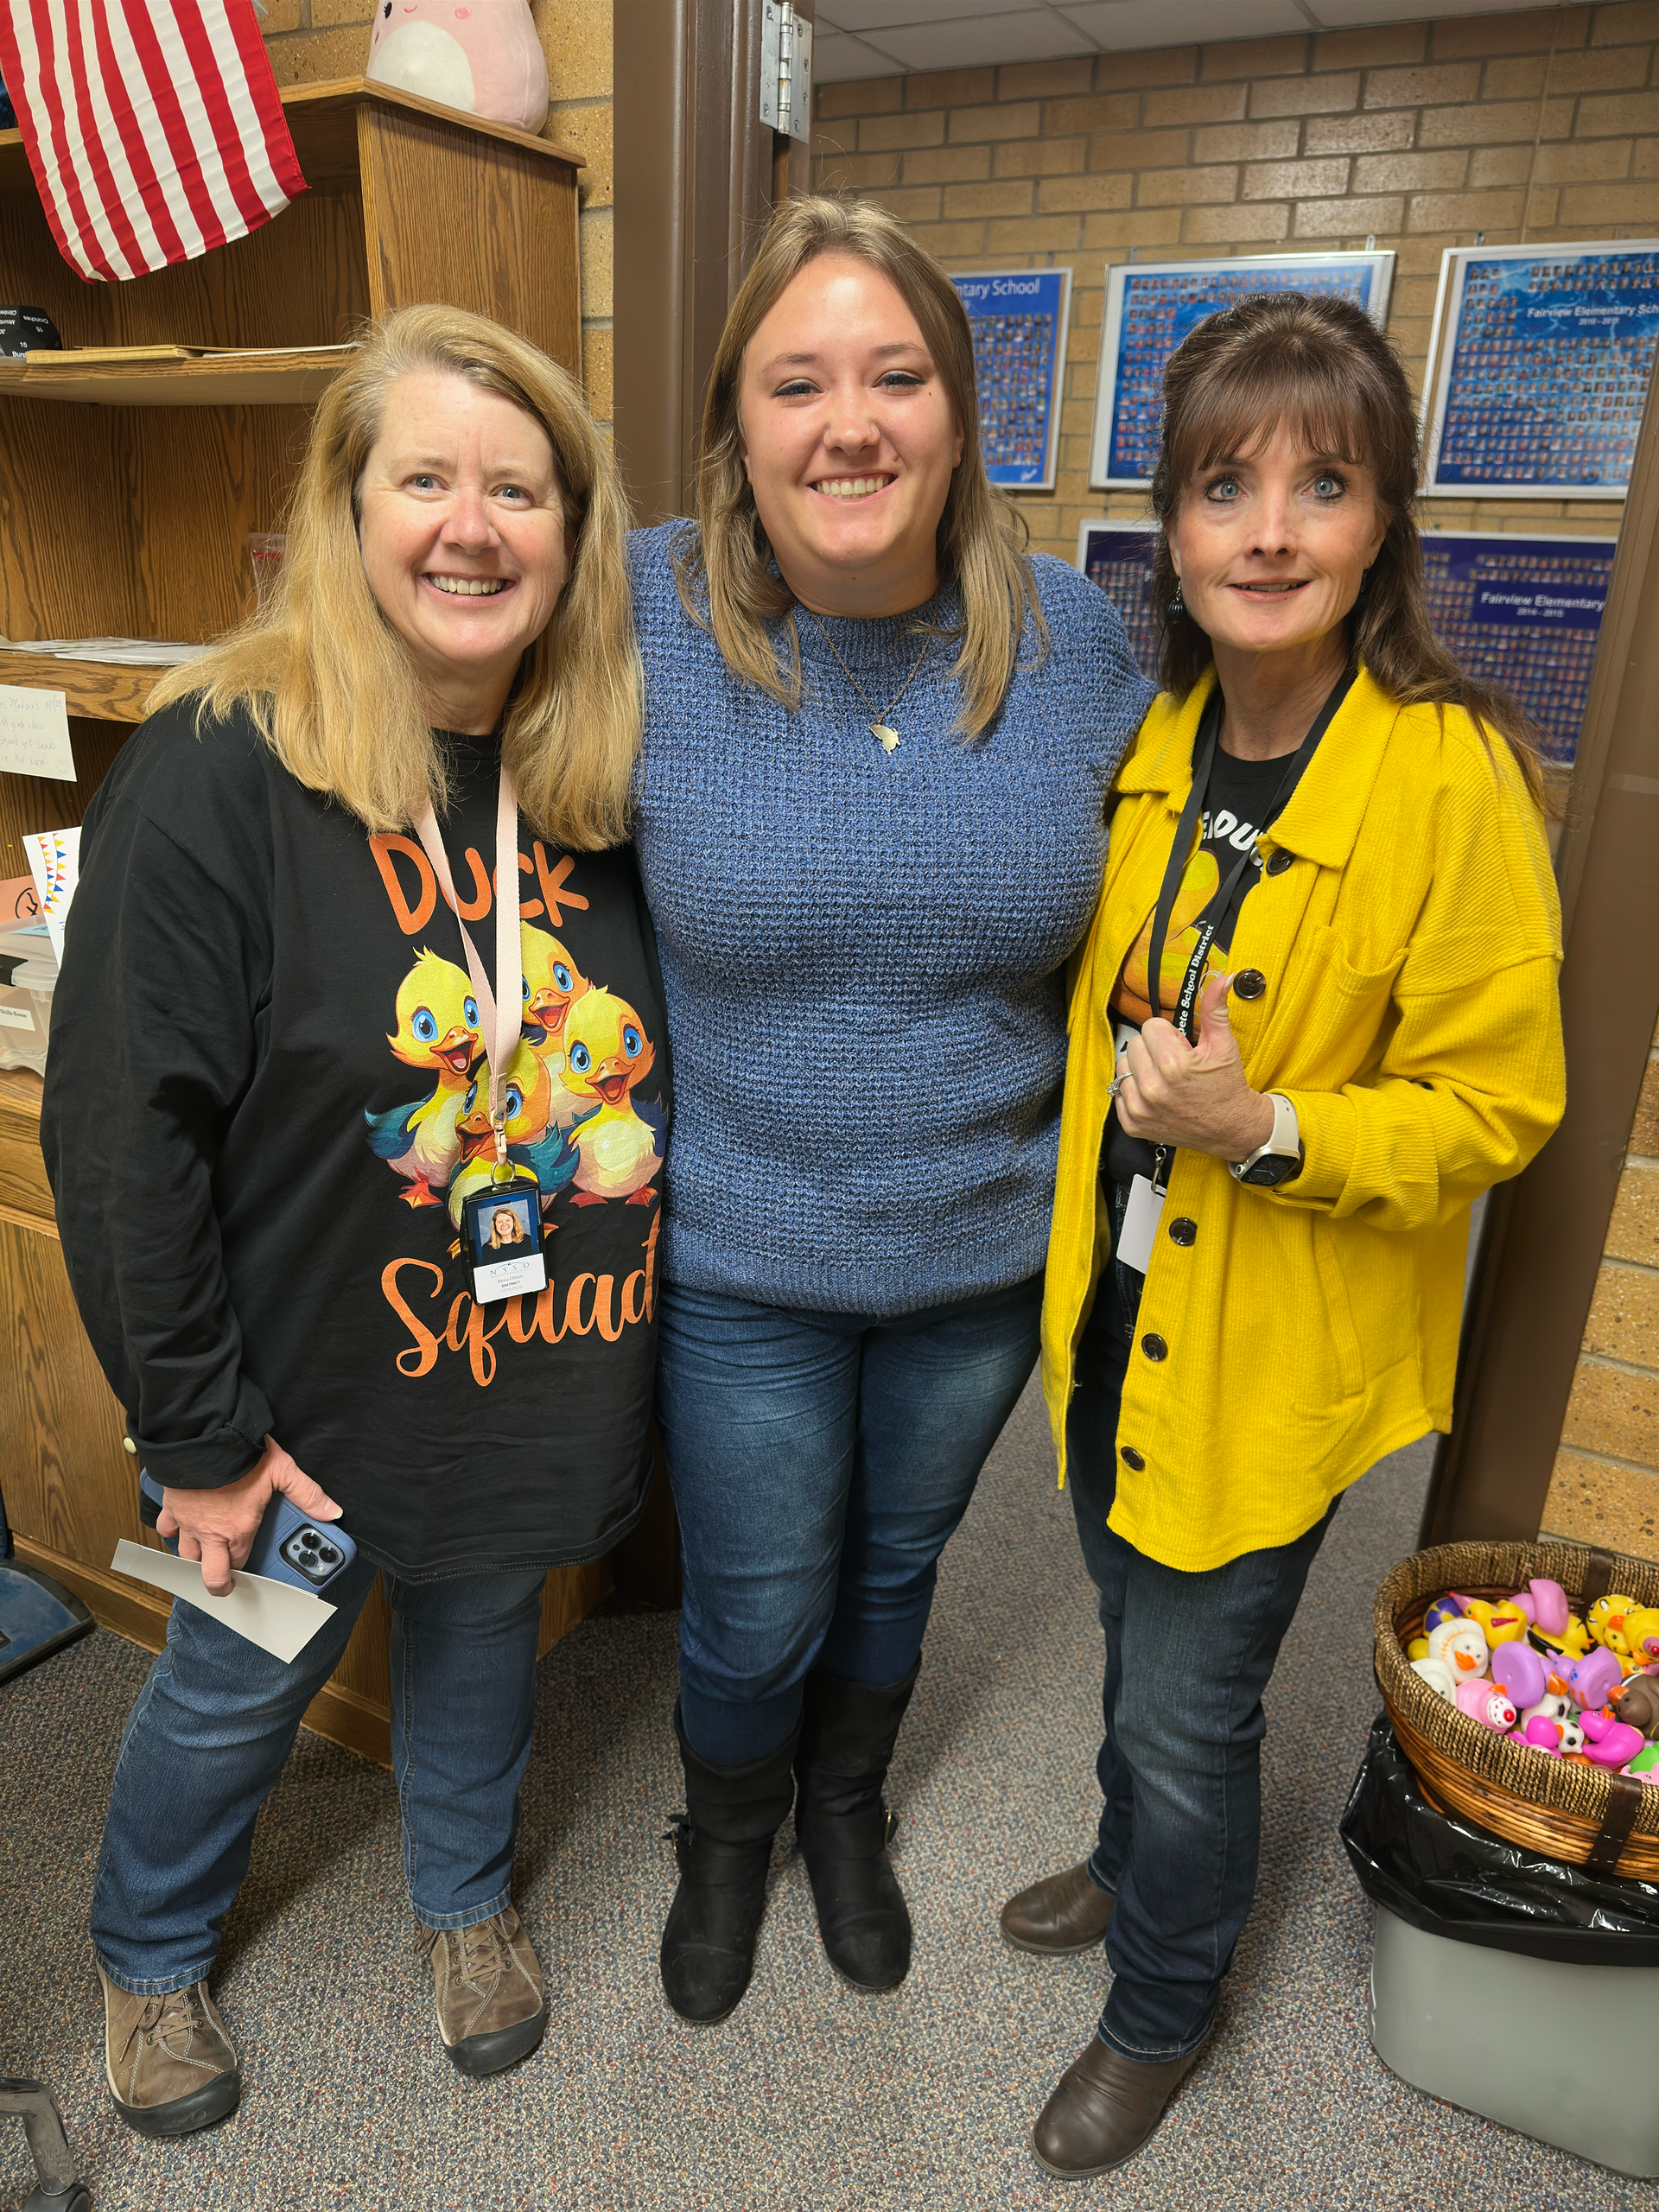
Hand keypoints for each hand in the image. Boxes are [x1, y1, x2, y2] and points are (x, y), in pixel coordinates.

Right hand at [158, 1435, 340, 1597]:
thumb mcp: (283, 1470)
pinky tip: (179, 1528)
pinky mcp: (172, 1508)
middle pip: (210, 1574)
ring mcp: (189, 1522)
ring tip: (205, 1556)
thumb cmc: (242, 1454)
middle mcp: (212, 1532)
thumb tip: (332, 1511)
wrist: (203, 1437)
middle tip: (225, 1584)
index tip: (249, 1572)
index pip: (241, 1563)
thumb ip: (307, 1494)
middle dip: (219, 1583)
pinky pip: (166, 1529)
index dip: (245, 1570)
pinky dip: (172, 1531)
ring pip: (187, 1556)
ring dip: (196, 1559)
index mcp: (240, 1528)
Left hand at [1116, 973, 1275, 1160]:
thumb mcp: (1224, 1045)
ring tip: (1164, 1078)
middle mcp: (1153, 1088)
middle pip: (1134, 1044)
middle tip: (1175, 1063)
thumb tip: (1221, 978)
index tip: (1182, 1047)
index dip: (1169, 1034)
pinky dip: (1133, 1091)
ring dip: (1141, 1068)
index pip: (1150, 1026)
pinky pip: (1118, 1091)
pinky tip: (1156, 1094)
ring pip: (1123, 1066)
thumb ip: (1215, 1009)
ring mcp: (1140, 1109)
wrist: (1232, 1128)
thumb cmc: (1227, 1086)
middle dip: (1154, 1049)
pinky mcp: (1133, 1124)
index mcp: (1173, 1065)